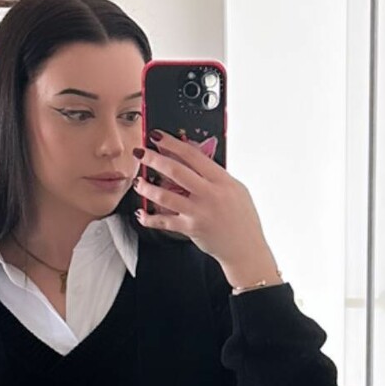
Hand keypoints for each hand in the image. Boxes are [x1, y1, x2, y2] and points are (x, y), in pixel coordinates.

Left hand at [133, 130, 279, 283]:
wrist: (246, 249)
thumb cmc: (242, 219)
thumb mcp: (235, 190)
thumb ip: (216, 176)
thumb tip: (194, 161)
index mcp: (222, 180)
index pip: (193, 155)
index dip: (172, 143)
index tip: (158, 137)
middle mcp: (210, 194)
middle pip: (175, 171)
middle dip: (153, 159)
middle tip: (140, 153)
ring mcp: (199, 212)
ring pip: (165, 196)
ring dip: (147, 187)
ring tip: (138, 182)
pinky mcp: (191, 229)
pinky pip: (165, 222)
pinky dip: (150, 219)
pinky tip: (141, 214)